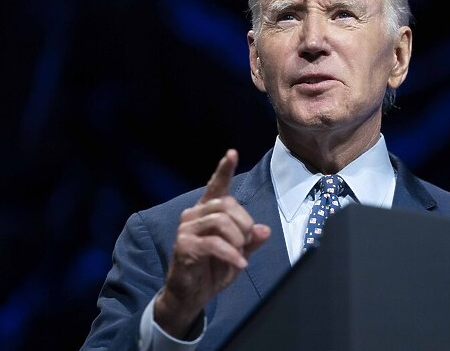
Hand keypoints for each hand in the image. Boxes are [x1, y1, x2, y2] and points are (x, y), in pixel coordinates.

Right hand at [154, 149, 270, 337]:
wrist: (191, 295)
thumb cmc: (214, 269)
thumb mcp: (239, 253)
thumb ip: (251, 240)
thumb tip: (265, 230)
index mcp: (207, 211)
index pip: (216, 186)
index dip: (224, 169)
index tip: (232, 153)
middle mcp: (194, 215)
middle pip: (227, 205)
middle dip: (244, 224)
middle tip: (247, 243)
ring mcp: (186, 228)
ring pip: (222, 221)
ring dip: (238, 240)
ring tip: (240, 255)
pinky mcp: (184, 245)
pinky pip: (215, 243)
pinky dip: (231, 254)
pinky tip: (239, 264)